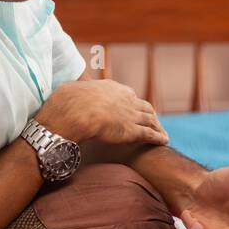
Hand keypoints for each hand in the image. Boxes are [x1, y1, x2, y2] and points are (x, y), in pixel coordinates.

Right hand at [34, 79, 168, 147]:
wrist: (76, 113)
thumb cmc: (66, 103)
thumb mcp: (69, 91)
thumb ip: (72, 93)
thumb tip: (64, 93)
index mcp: (110, 88)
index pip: (126, 93)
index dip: (131, 100)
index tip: (132, 105)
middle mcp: (125, 99)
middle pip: (142, 105)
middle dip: (148, 112)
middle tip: (153, 119)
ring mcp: (131, 114)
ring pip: (150, 119)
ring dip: (157, 125)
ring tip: (162, 131)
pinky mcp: (133, 130)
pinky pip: (150, 133)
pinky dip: (158, 137)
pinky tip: (164, 140)